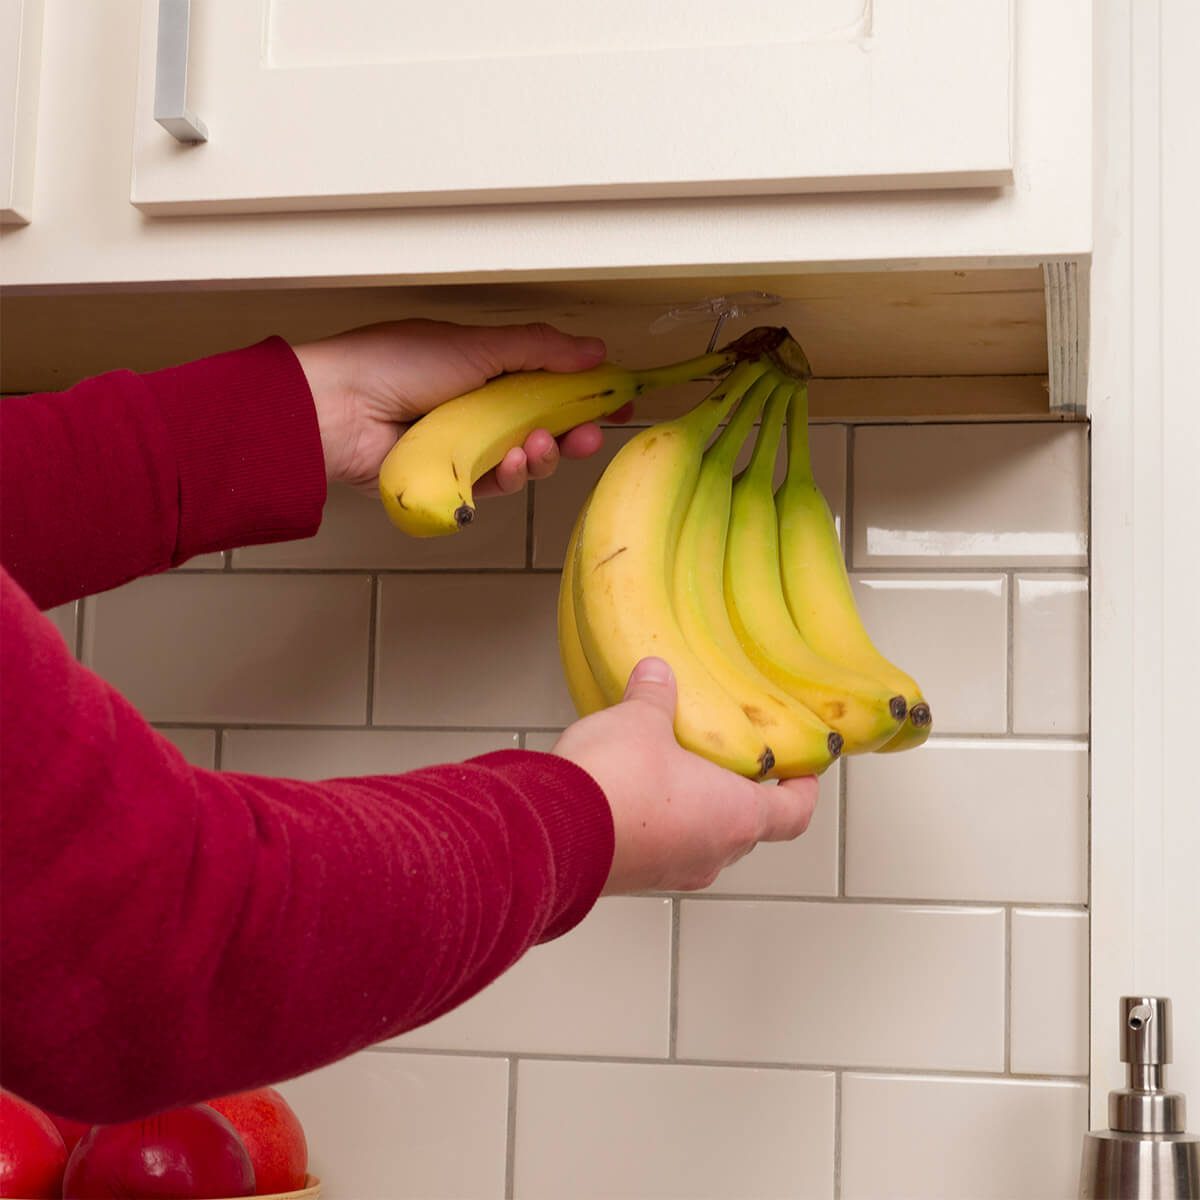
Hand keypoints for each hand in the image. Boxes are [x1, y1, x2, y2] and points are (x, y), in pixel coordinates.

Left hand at [291, 319, 629, 493]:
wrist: (339, 409)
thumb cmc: (396, 364)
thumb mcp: (477, 345)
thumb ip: (540, 350)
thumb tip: (595, 350)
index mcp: (484, 368)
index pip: (547, 383)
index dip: (583, 394)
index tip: (615, 400)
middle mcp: (478, 408)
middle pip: (543, 426)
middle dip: (572, 431)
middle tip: (592, 433)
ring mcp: (465, 447)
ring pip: (523, 461)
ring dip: (542, 454)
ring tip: (538, 445)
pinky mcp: (451, 481)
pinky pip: (495, 487)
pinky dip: (510, 476)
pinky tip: (513, 462)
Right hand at [552, 658, 818, 893]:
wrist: (549, 834)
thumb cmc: (615, 784)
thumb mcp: (640, 720)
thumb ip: (654, 696)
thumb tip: (656, 673)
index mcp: (735, 817)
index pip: (794, 813)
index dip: (803, 790)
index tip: (803, 769)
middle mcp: (710, 853)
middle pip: (746, 828)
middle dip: (740, 794)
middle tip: (732, 761)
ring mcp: (669, 872)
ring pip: (700, 841)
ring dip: (694, 811)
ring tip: (675, 770)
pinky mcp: (630, 877)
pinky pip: (659, 849)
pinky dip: (657, 824)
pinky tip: (632, 792)